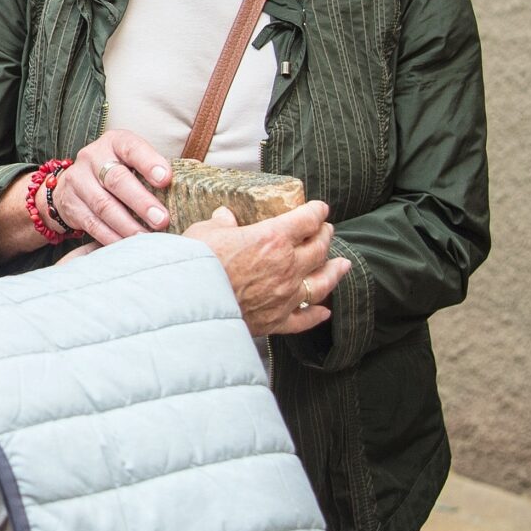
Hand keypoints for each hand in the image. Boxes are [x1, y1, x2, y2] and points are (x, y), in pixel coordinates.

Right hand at [50, 129, 173, 244]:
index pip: (132, 148)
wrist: (73, 183)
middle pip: (116, 179)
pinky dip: (111, 237)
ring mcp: (78, 180)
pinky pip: (92, 223)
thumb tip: (187, 191)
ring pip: (103, 205)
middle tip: (162, 220)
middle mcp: (93, 157)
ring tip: (147, 237)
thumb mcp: (131, 162)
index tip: (166, 180)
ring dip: (127, 225)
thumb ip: (152, 171)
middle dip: (141, 202)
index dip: (149, 163)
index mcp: (114, 142)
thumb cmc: (116, 172)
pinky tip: (127, 245)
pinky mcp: (70, 204)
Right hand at [185, 201, 349, 338]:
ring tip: (343, 265)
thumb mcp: (205, 231)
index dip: (317, 212)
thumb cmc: (195, 263)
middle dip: (325, 236)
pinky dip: (317, 315)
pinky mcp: (277, 320)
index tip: (320, 209)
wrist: (188, 302)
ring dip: (334, 272)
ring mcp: (285, 295)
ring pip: (321, 283)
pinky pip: (305, 319)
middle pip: (319, 249)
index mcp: (272, 238)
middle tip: (327, 231)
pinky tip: (324, 312)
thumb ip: (221, 223)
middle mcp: (287, 266)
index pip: (306, 220)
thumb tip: (224, 217)